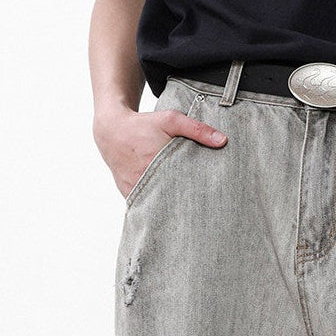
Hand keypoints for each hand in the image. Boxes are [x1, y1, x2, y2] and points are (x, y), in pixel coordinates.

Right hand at [93, 106, 227, 200]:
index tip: (209, 201)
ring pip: (156, 205)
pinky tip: (167, 208)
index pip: (182, 188)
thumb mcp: (171, 120)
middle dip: (184, 206)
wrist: (112, 131)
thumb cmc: (144, 124)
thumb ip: (197, 129)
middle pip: (170, 201)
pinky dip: (154, 205)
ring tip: (186, 216)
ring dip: (168, 207)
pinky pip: (143, 205)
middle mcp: (145, 181)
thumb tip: (223, 141)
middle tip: (202, 213)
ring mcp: (135, 189)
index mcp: (157, 165)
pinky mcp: (127, 193)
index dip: (195, 195)